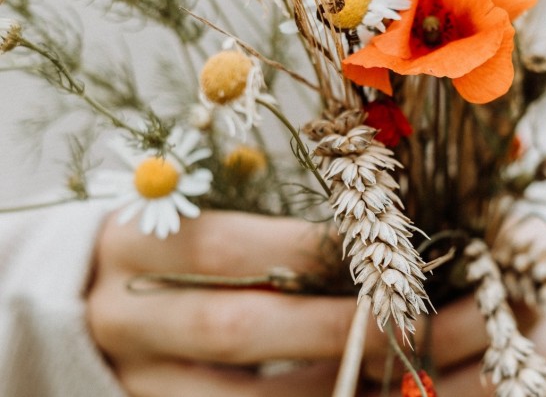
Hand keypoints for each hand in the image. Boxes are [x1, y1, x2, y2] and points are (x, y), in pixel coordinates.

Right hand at [87, 210, 545, 395]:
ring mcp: (142, 381)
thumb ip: (263, 208)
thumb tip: (377, 204)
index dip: (311, 249)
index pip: (227, 244)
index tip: (393, 245)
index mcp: (138, 240)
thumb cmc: (162, 243)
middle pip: (243, 329)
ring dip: (347, 388)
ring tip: (426, 373)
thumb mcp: (193, 209)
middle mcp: (130, 316)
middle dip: (347, 328)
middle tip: (434, 318)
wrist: (75, 306)